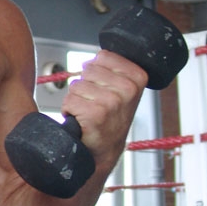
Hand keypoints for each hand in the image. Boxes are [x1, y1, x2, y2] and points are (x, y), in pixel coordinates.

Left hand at [61, 49, 147, 164]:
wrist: (105, 149)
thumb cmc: (111, 118)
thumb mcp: (122, 89)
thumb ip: (111, 69)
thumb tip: (90, 60)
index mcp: (137, 78)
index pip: (103, 57)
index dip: (97, 72)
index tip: (104, 88)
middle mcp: (128, 89)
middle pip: (88, 69)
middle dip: (85, 86)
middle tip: (96, 103)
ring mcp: (112, 102)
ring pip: (76, 85)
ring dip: (77, 99)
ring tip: (89, 111)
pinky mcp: (95, 114)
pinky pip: (69, 100)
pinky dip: (69, 110)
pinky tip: (82, 119)